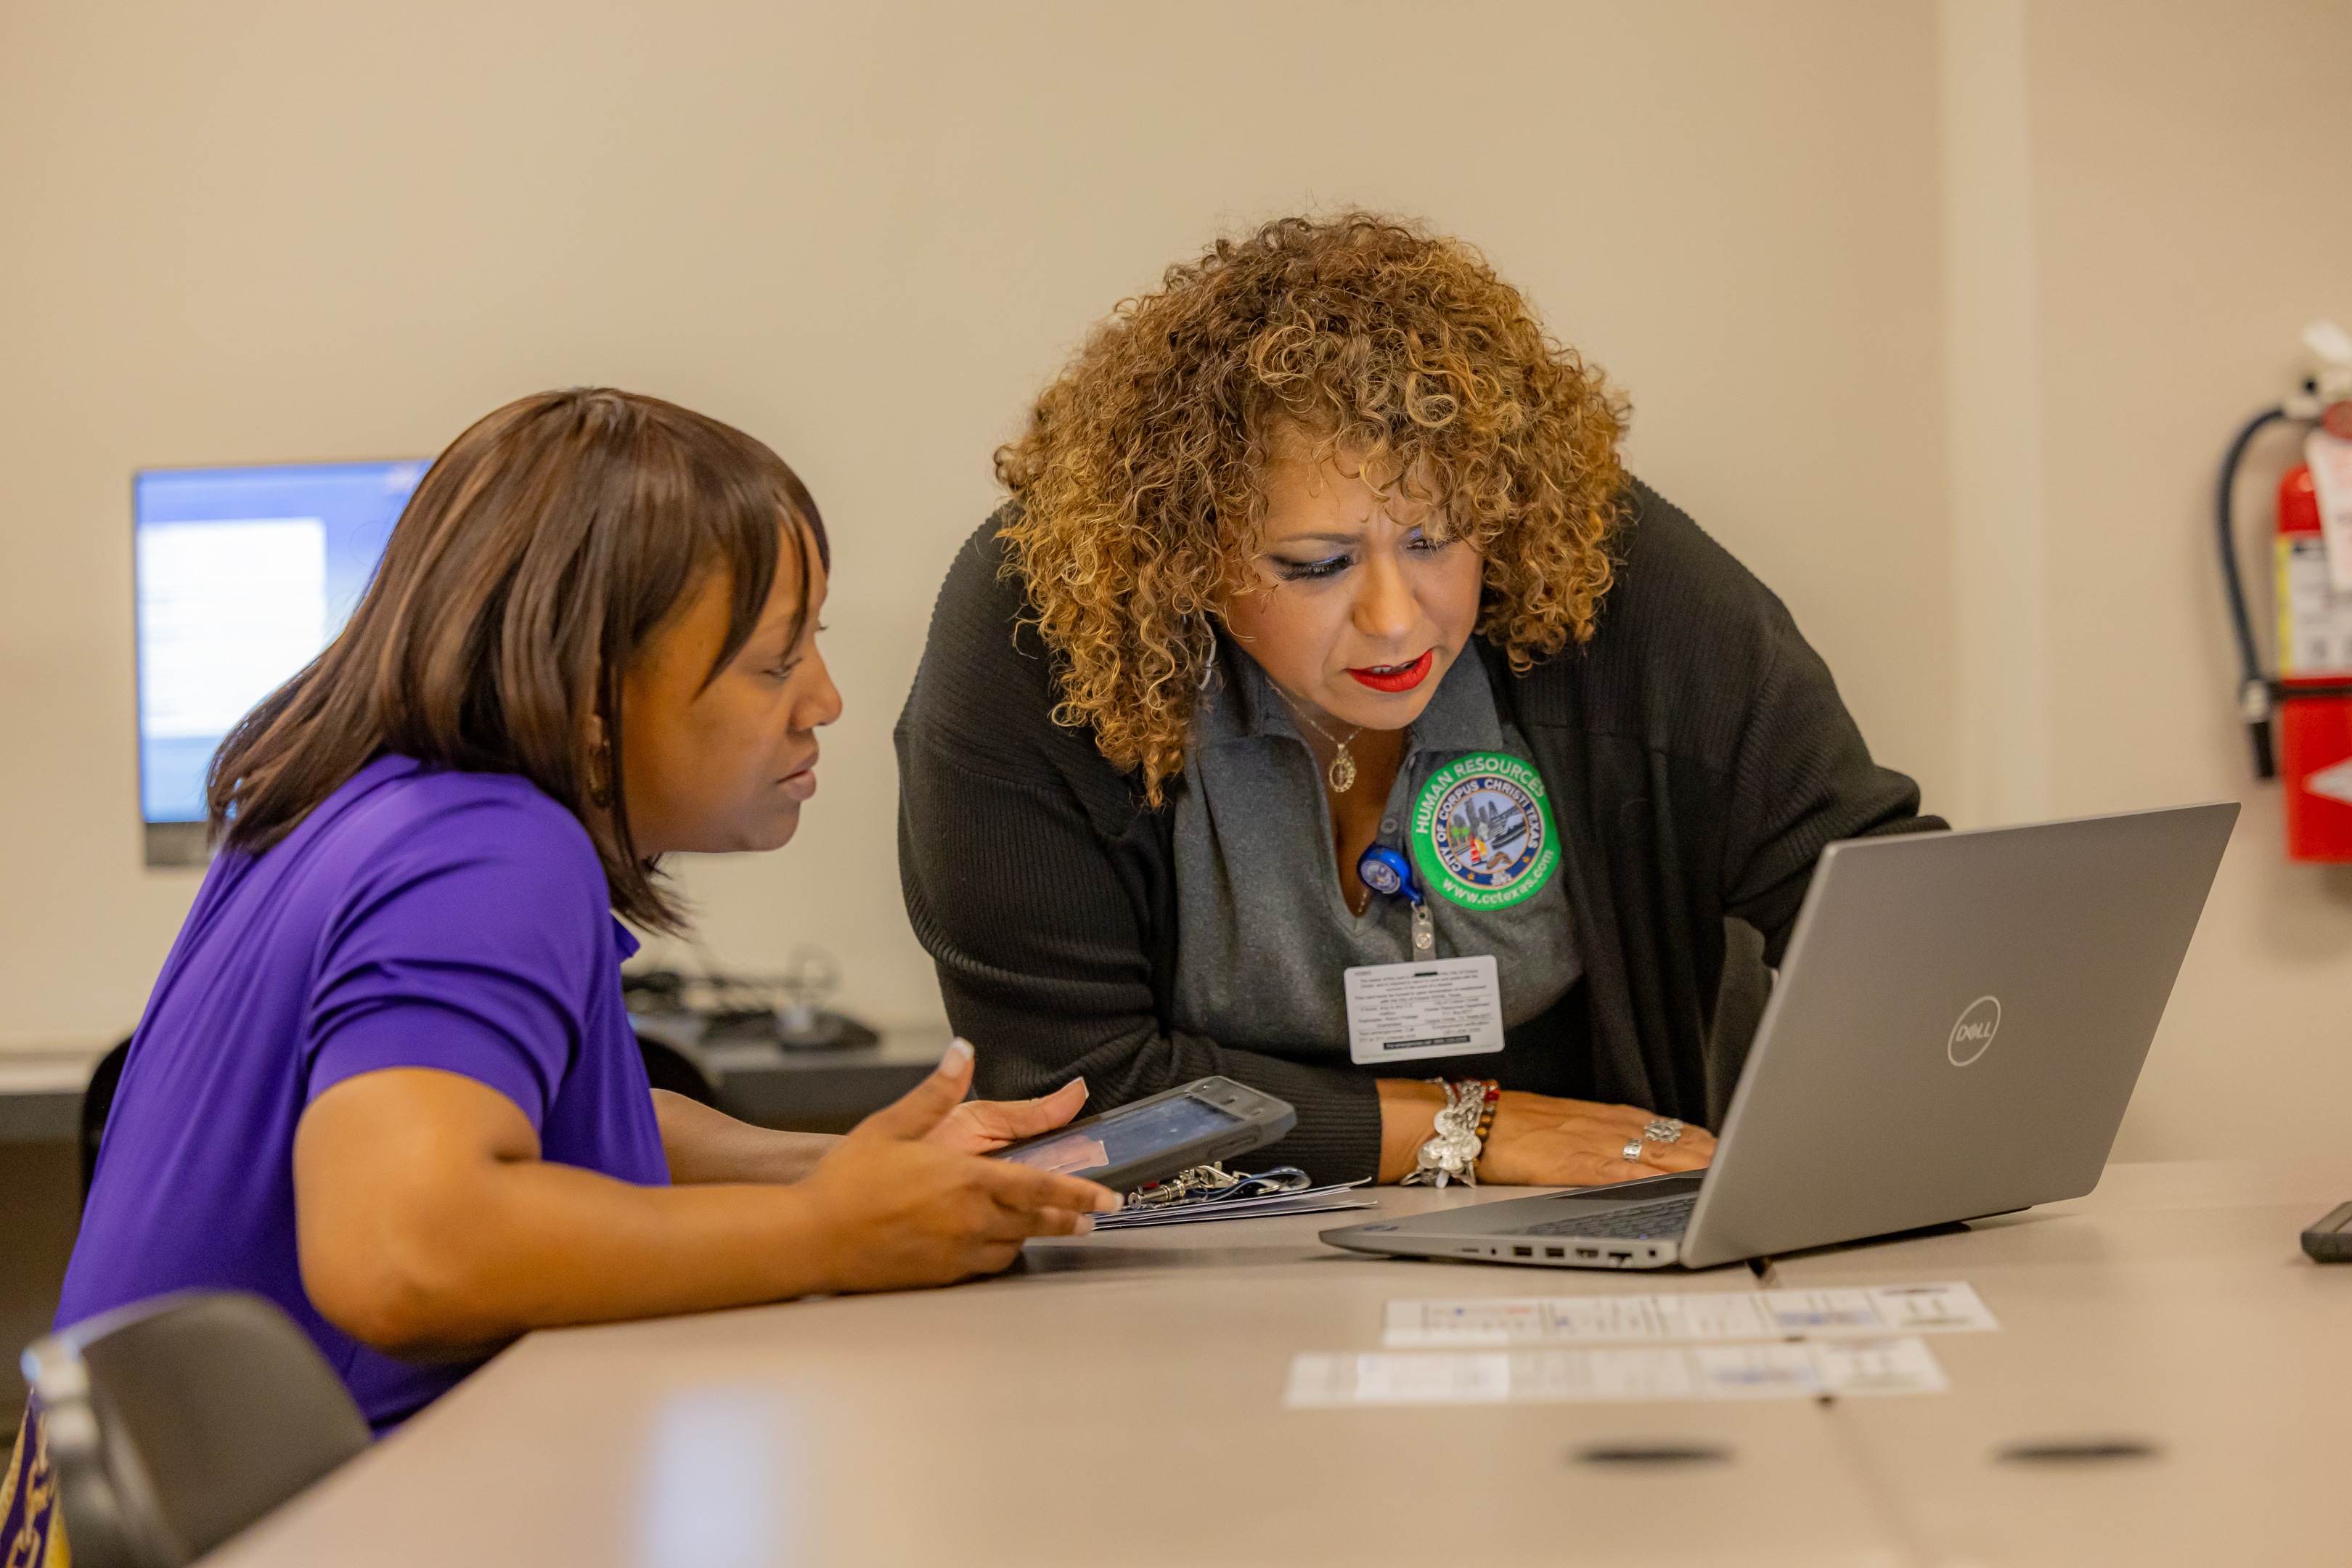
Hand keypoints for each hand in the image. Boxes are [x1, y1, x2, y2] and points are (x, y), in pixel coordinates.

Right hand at [801, 1040, 1120, 1292]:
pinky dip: (1001, 1252)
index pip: (1040, 1186)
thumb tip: (961, 1050)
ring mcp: (956, 1252)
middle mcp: (970, 1219)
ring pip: (1015, 1244)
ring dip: (1037, 1234)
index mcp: (966, 1179)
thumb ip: (936, 1090)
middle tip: (1095, 1216)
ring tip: (1055, 1226)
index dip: (1079, 1192)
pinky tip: (998, 1244)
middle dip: (1071, 1216)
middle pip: (1038, 1221)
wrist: (810, 1238)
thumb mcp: (891, 1125)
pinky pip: (986, 1265)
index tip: (1108, 1198)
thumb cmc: (847, 1181)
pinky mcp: (940, 1274)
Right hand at [1475, 1090, 1715, 1187]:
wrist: (1476, 1122)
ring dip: (1688, 1166)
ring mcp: (1591, 1144)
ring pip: (1652, 1154)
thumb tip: (1628, 1146)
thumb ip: (1597, 1134)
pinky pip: (1617, 1171)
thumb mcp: (1564, 1122)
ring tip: (1720, 1176)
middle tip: (1740, 1164)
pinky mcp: (1573, 1164)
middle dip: (1705, 1154)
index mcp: (1603, 1118)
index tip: (1723, 1148)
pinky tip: (1666, 1186)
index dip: (1697, 1139)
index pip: (1663, 1126)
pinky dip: (1646, 1178)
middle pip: (1668, 1140)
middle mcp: (1604, 1128)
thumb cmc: (1513, 1125)